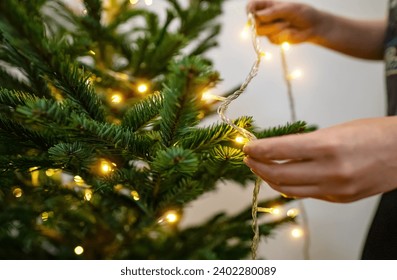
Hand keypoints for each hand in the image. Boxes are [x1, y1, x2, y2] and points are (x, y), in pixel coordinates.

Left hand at [243, 117, 396, 202]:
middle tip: (248, 159)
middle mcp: (330, 171)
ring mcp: (336, 189)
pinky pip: (307, 195)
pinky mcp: (341, 199)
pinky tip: (283, 178)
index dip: (258, 149)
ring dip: (270, 179)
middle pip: (279, 174)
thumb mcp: (335, 131)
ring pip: (290, 189)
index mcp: (328, 146)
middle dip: (258, 166)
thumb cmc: (373, 134)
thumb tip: (278, 151)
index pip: (280, 150)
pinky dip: (290, 186)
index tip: (247, 146)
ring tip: (260, 168)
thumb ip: (305, 144)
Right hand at [247, 0, 323, 43]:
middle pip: (253, 22)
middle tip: (281, 21)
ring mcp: (268, 29)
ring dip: (275, 29)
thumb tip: (258, 16)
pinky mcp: (273, 39)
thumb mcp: (289, 9)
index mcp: (267, 6)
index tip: (252, 13)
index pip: (251, 6)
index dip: (249, 10)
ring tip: (287, 25)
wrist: (313, 27)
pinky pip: (271, 40)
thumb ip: (273, 12)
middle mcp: (265, 17)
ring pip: (261, 32)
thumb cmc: (302, 13)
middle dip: (266, 23)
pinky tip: (290, 32)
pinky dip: (281, 36)